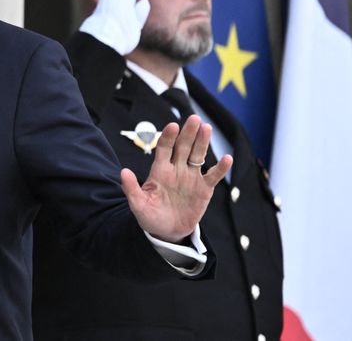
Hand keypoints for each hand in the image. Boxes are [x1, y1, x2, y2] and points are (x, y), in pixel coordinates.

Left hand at [121, 114, 232, 241]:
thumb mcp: (138, 205)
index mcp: (160, 170)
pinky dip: (220, 168)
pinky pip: (213, 176)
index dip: (168, 137)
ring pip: (198, 156)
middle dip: (188, 133)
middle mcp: (176, 169)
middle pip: (183, 147)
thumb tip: (123, 171)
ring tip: (207, 128)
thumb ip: (131, 189)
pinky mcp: (204, 189)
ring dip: (203, 142)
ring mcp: (191, 178)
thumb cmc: (150, 216)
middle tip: (194, 118)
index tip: (173, 126)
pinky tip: (227, 158)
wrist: (167, 232)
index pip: (164, 148)